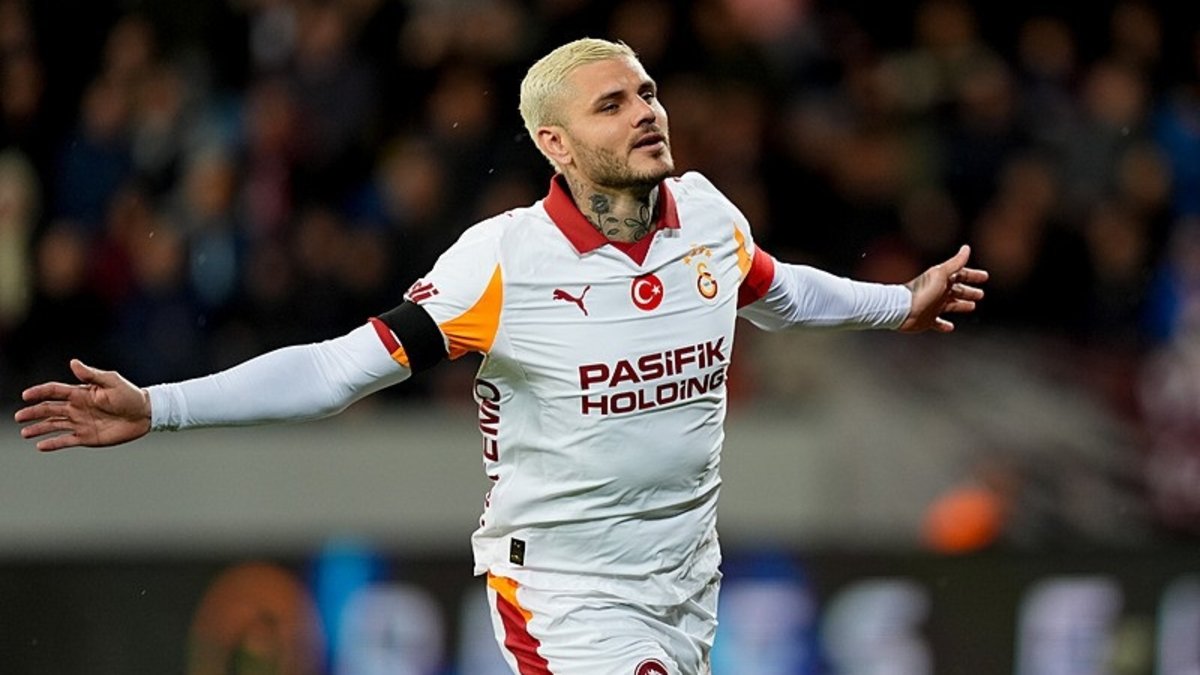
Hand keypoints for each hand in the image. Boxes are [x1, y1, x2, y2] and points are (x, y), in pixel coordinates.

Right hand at [14, 359, 151, 451]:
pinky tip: (41, 446)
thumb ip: (91, 375)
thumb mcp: (111, 381)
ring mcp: (81, 423)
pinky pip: (66, 441)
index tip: (26, 396)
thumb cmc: (129, 395)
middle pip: (49, 410)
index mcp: (80, 393)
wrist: (145, 414)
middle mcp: (77, 408)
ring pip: (54, 426)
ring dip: (39, 429)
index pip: (54, 392)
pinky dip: (53, 444)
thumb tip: (73, 363)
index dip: (39, 392)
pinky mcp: (87, 437)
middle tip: (19, 417)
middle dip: (33, 413)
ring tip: (25, 433)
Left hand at [899, 245, 987, 332]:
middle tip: (980, 294)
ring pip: (951, 305)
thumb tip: (966, 248)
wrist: (903, 309)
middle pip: (957, 291)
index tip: (985, 276)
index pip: (961, 275)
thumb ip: (955, 263)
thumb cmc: (922, 291)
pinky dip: (944, 325)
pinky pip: (938, 323)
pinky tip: (951, 327)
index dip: (973, 275)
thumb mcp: (941, 274)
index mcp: (942, 280)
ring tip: (972, 306)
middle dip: (969, 291)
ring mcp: (933, 306)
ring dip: (961, 305)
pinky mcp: (927, 319)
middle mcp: (938, 292)